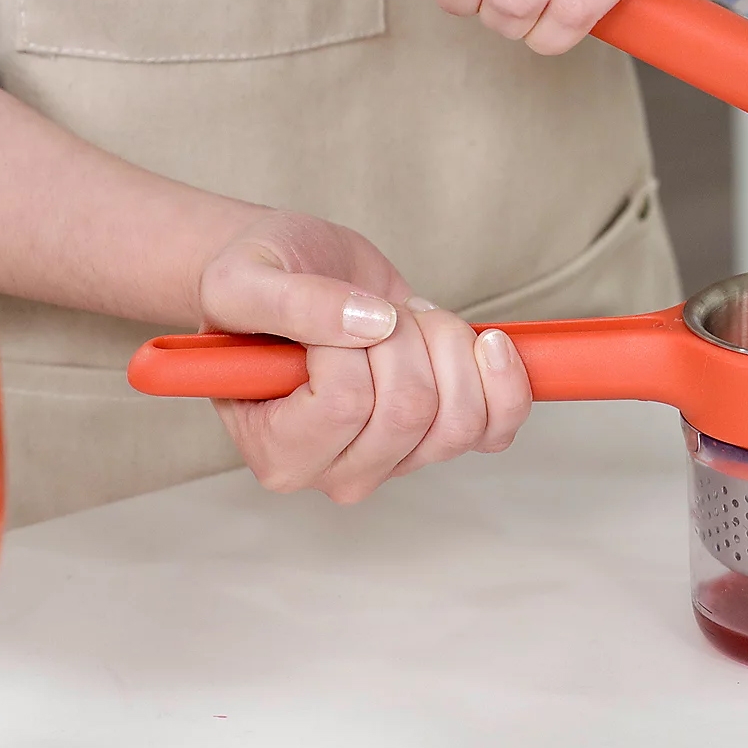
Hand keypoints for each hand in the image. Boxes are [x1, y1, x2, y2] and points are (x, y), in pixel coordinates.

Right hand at [196, 210, 531, 502]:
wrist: (300, 276)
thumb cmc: (258, 284)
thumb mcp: (243, 279)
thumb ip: (293, 303)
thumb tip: (370, 323)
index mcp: (277, 450)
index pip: (344, 404)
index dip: (351, 342)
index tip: (334, 309)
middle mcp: (337, 471)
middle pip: (409, 411)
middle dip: (405, 336)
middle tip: (377, 309)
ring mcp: (396, 461)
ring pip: (459, 418)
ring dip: (447, 346)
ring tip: (410, 320)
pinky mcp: (443, 436)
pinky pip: (498, 428)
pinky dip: (504, 379)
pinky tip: (486, 342)